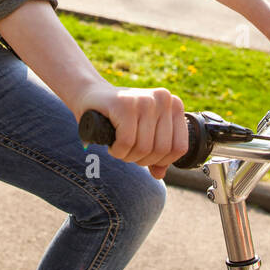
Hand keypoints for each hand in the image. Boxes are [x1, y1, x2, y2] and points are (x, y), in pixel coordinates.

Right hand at [72, 82, 188, 180]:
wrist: (90, 95)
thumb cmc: (120, 116)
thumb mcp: (143, 132)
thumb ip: (155, 152)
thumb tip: (159, 174)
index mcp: (174, 105)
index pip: (179, 148)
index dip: (162, 161)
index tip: (146, 157)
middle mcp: (163, 99)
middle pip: (161, 150)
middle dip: (142, 160)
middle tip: (128, 153)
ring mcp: (145, 100)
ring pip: (143, 148)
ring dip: (127, 156)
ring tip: (119, 148)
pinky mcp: (125, 104)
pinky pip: (126, 142)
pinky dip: (117, 151)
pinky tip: (112, 146)